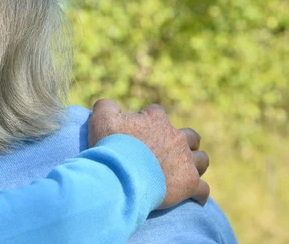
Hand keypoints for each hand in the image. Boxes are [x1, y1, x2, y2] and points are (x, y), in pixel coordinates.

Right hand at [88, 99, 209, 208]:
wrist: (121, 176)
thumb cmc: (111, 147)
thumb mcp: (101, 118)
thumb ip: (106, 106)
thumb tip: (112, 105)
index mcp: (156, 120)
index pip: (156, 113)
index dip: (147, 120)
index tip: (137, 131)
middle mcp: (176, 137)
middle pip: (190, 136)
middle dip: (183, 142)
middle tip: (169, 152)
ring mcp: (185, 161)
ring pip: (201, 160)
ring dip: (195, 164)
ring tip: (185, 171)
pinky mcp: (189, 184)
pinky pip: (202, 189)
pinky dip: (199, 194)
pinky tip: (194, 198)